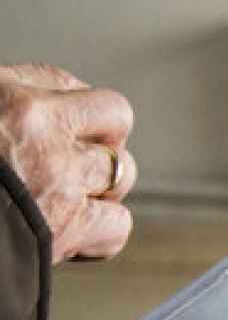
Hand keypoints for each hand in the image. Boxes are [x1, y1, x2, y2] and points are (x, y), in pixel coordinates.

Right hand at [0, 63, 135, 262]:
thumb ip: (0, 112)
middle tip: (77, 162)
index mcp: (4, 96)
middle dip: (101, 142)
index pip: (63, 81)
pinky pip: (118, 225)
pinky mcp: (70, 225)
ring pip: (122, 170)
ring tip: (74, 200)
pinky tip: (78, 238)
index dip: (71, 106)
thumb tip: (15, 122)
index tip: (64, 125)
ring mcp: (60, 176)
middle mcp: (39, 128)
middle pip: (115, 119)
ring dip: (105, 187)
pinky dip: (104, 234)